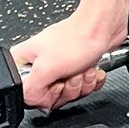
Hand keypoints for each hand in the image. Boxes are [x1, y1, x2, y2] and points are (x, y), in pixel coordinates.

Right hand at [11, 5, 126, 112]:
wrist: (104, 26)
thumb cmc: (78, 38)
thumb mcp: (46, 68)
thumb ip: (31, 90)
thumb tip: (33, 102)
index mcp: (25, 61)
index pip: (27, 94)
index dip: (44, 94)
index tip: (53, 83)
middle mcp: (40, 64)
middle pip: (50, 96)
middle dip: (67, 88)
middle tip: (69, 74)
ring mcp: (59, 66)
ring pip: (69, 93)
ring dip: (81, 83)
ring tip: (81, 68)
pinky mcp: (77, 67)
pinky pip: (83, 87)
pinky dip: (91, 81)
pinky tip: (91, 69)